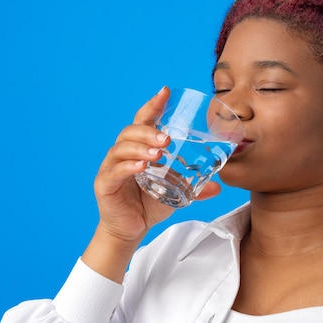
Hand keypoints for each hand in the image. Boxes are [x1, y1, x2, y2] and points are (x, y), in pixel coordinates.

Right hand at [83, 87, 220, 280]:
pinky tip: (140, 167)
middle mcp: (122, 153)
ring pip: (121, 148)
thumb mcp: (175, 193)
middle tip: (167, 138)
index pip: (144, 121)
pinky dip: (127, 167)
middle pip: (131, 132)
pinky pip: (114, 171)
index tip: (166, 92)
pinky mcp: (104, 184)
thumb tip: (218, 186)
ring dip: (140, 148)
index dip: (153, 105)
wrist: (130, 230)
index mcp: (139, 149)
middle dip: (148, 131)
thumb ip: (194, 188)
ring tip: (158, 154)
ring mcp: (111, 167)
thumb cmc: (148, 204)